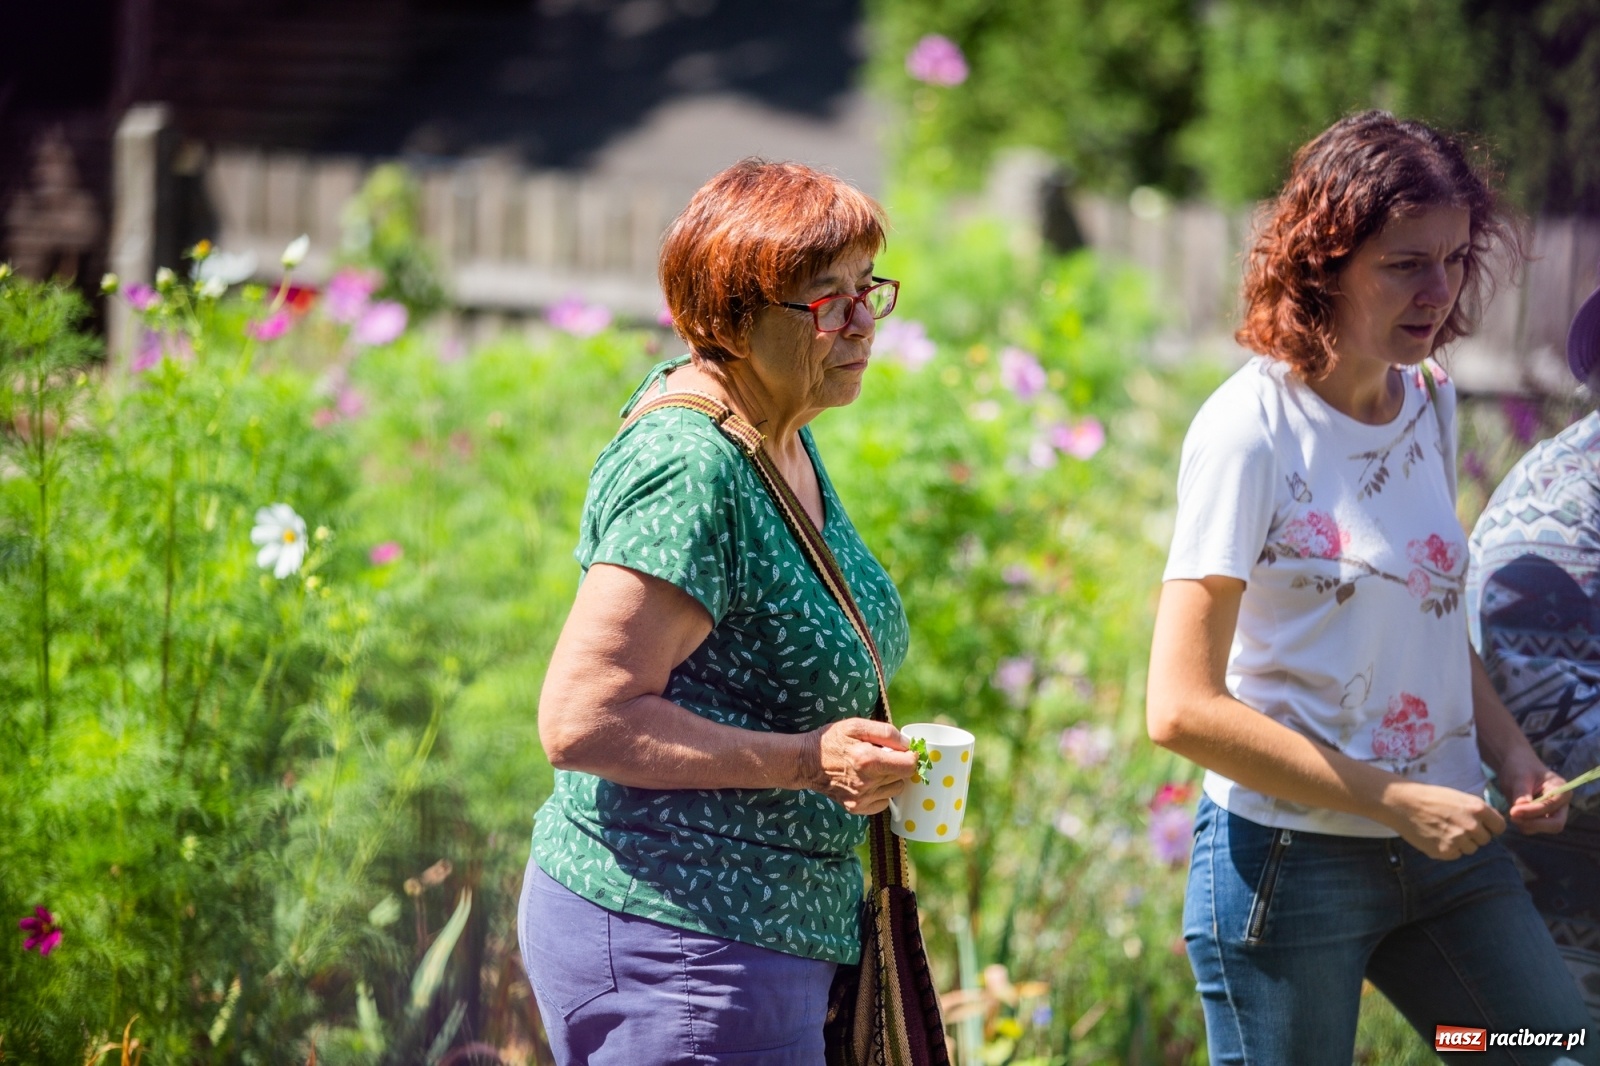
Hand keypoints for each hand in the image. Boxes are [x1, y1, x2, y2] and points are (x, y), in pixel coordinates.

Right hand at [800, 718, 920, 814]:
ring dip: (890, 779)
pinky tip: (868, 781)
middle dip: (898, 765)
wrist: (806, 762)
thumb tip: (907, 745)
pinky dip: (881, 792)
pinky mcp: (857, 808)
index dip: (910, 756)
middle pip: (903, 777)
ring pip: (895, 790)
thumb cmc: (832, 740)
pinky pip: (883, 802)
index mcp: (868, 760)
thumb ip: (886, 732)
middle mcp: (867, 783)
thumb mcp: (856, 725)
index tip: (903, 751)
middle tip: (883, 756)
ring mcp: (861, 798)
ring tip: (874, 768)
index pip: (909, 766)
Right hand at [1382, 781, 1505, 859]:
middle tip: (1455, 826)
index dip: (1491, 827)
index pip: (1499, 827)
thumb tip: (1491, 825)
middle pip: (1485, 840)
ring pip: (1471, 849)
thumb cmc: (1430, 797)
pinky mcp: (1445, 852)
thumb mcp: (1459, 797)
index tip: (1481, 826)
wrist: (1402, 803)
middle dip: (1474, 835)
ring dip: (1461, 843)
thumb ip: (1478, 811)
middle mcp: (1472, 825)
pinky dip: (1448, 849)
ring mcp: (1459, 840)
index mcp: (1478, 809)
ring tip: (1443, 830)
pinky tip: (1435, 837)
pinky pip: (1455, 855)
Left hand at [1498, 748, 1568, 835]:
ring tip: (1511, 809)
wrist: (1515, 766)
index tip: (1513, 811)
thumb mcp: (1518, 777)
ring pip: (1542, 829)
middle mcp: (1561, 805)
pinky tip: (1513, 812)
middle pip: (1555, 825)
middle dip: (1533, 823)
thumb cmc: (1519, 767)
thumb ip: (1520, 795)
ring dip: (1525, 823)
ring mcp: (1552, 814)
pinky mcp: (1541, 819)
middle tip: (1512, 817)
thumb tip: (1517, 813)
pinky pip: (1532, 828)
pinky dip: (1522, 823)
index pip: (1551, 807)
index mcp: (1562, 790)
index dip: (1533, 812)